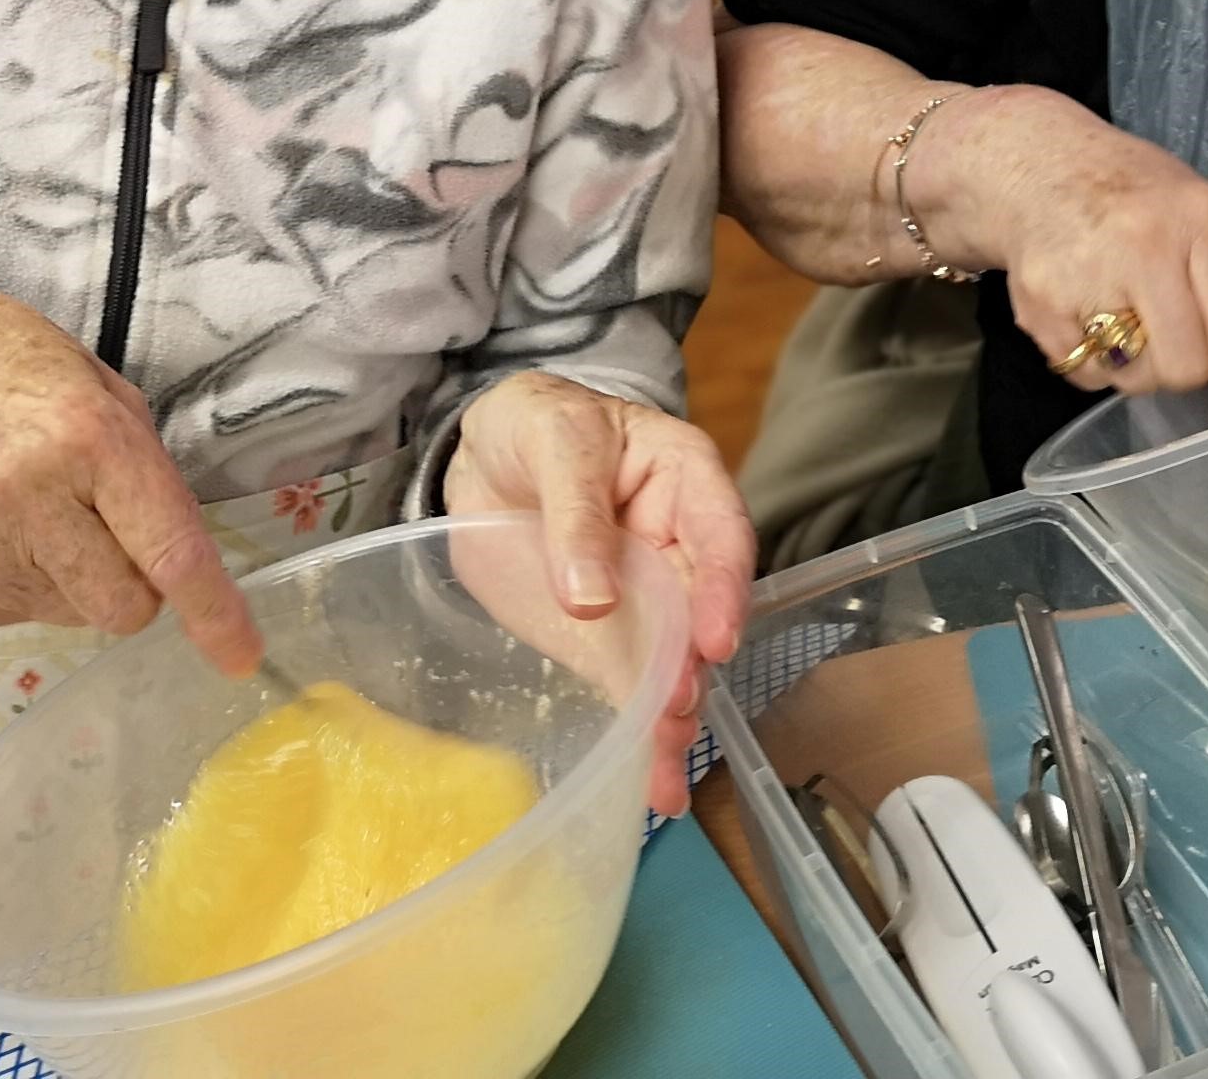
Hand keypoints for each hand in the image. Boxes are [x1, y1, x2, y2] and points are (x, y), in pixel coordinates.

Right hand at [0, 286, 261, 675]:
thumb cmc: (5, 367)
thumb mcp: (97, 388)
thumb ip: (145, 472)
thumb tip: (179, 561)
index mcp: (84, 439)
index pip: (166, 551)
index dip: (213, 610)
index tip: (240, 655)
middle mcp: (23, 502)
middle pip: (121, 608)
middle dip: (135, 584)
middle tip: (108, 530)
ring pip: (68, 613)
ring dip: (71, 576)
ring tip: (29, 508)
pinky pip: (12, 613)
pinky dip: (18, 580)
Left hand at [444, 371, 754, 816]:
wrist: (485, 455)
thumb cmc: (536, 424)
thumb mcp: (555, 441)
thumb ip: (575, 514)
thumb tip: (593, 600)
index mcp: (684, 480)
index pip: (720, 534)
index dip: (723, 588)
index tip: (714, 639)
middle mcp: (679, 547)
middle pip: (703, 612)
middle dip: (694, 666)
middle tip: (675, 709)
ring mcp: (647, 599)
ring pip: (675, 662)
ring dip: (673, 717)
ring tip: (664, 772)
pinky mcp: (609, 639)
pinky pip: (632, 687)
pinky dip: (641, 736)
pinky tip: (649, 784)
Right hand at [921, 85, 1207, 426]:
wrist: (1033, 163)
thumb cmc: (1129, 194)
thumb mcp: (1195, 209)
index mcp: (1199, 217)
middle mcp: (1144, 243)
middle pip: (1186, 367)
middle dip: (1181, 365)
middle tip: (1164, 325)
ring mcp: (1087, 274)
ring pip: (1135, 380)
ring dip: (1135, 365)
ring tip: (1119, 308)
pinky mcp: (1040, 304)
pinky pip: (1084, 378)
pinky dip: (1090, 361)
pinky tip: (1083, 309)